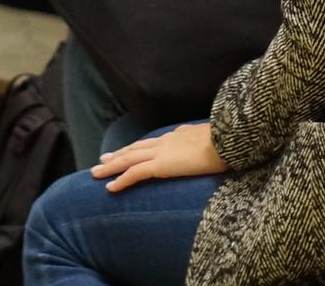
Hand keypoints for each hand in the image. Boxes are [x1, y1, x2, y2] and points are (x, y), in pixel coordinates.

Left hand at [92, 124, 226, 192]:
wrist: (228, 140)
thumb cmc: (227, 141)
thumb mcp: (212, 138)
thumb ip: (203, 141)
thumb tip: (205, 142)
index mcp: (178, 135)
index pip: (151, 143)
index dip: (136, 147)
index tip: (126, 150)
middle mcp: (165, 141)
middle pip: (135, 148)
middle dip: (117, 155)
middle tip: (102, 160)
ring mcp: (161, 152)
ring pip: (129, 159)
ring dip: (111, 166)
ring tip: (96, 173)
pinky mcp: (161, 165)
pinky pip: (135, 173)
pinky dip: (121, 180)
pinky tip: (110, 188)